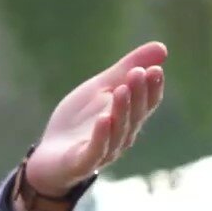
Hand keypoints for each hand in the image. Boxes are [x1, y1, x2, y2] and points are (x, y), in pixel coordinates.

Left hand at [24, 42, 166, 194]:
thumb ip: (127, 69)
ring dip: (122, 111)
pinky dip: (101, 136)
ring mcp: (103, 151)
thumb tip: (162, 47)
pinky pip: (95, 150)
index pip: (146, 104)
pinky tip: (104, 119)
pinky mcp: (81, 163)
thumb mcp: (101, 88)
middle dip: (138, 94)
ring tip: (122, 90)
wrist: (49, 155)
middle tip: (139, 73)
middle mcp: (121, 137)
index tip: (156, 69)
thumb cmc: (79, 121)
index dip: (152, 88)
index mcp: (128, 119)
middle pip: (134, 116)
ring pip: (118, 132)